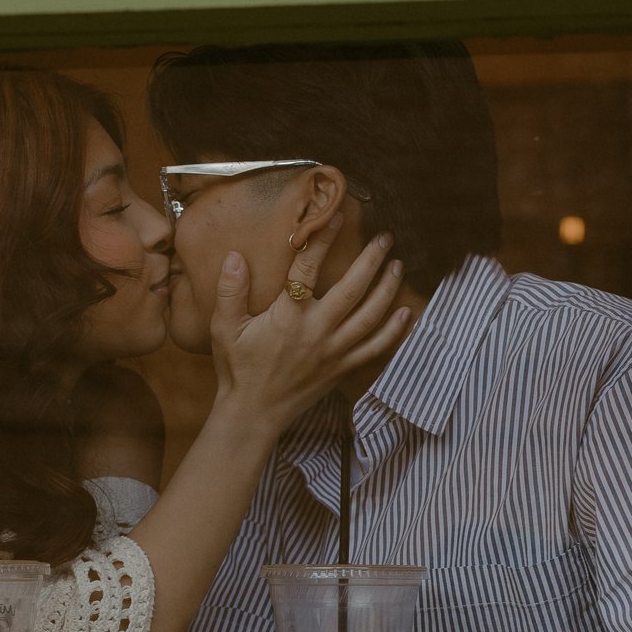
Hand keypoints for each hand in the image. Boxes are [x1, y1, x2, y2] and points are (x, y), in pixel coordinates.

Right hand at [209, 235, 412, 430]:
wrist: (252, 414)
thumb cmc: (237, 369)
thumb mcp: (224, 328)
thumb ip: (230, 290)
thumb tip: (235, 256)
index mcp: (288, 317)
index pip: (307, 270)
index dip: (322, 241)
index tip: (336, 217)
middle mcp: (316, 332)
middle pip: (353, 290)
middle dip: (371, 261)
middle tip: (385, 239)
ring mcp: (333, 351)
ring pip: (370, 316)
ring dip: (387, 289)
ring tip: (398, 265)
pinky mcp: (341, 369)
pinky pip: (374, 348)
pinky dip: (394, 331)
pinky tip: (406, 312)